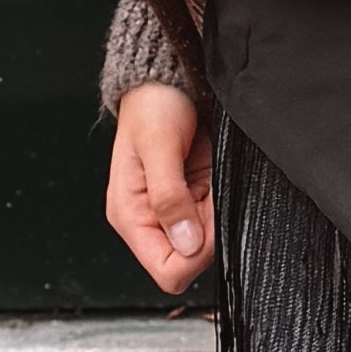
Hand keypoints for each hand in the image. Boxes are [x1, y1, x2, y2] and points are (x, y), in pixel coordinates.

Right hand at [108, 81, 214, 293]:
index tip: (206, 219)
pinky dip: (221, 204)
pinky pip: (214, 221)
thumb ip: (169, 197)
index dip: (195, 254)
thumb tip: (186, 244)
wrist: (164, 80)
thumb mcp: (159, 145)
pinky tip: (214, 179)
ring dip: (216, 216)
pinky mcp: (190, 200)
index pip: (167, 271)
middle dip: (209, 232)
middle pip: (190, 261)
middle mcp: (149, 220)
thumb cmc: (152, 104)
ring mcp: (171, 212)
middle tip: (209, 190)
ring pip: (206, 243)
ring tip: (209, 179)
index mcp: (129, 216)